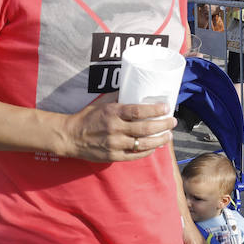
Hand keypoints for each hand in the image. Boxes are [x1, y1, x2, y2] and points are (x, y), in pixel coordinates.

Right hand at [58, 96, 176, 161]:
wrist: (71, 136)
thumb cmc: (88, 117)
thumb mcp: (102, 102)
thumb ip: (118, 97)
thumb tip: (134, 87)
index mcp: (113, 113)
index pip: (138, 111)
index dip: (155, 110)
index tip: (166, 107)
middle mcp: (115, 129)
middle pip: (145, 128)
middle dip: (163, 125)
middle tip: (172, 121)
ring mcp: (115, 144)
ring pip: (143, 144)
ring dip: (159, 140)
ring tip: (168, 135)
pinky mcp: (113, 156)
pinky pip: (135, 155)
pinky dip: (147, 151)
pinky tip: (155, 147)